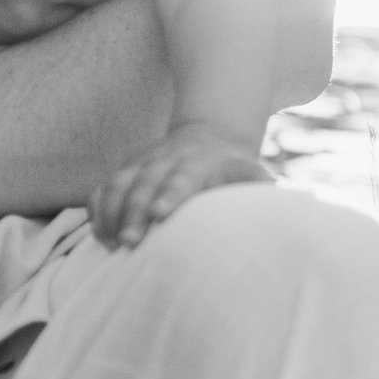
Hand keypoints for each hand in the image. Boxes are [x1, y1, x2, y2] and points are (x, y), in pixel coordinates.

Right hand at [91, 123, 272, 250]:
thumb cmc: (236, 168)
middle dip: (133, 213)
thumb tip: (281, 218)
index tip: (161, 215)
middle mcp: (167, 159)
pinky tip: (99, 236)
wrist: (210, 133)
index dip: (170, 194)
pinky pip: (104, 188)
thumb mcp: (253, 173)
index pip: (183, 176)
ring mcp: (143, 163)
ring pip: (118, 183)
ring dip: (110, 214)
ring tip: (110, 245)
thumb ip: (261, 192)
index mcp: (200, 161)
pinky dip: (97, 210)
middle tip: (129, 244)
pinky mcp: (127, 170)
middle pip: (144, 183)